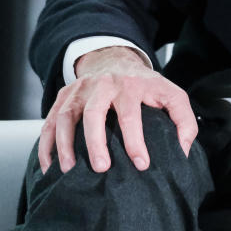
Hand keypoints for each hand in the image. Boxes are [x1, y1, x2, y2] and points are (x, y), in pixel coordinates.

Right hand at [38, 46, 197, 174]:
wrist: (115, 59)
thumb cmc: (146, 85)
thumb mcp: (172, 95)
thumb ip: (184, 121)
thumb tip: (183, 152)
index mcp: (131, 86)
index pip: (131, 115)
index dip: (136, 142)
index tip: (141, 164)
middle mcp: (103, 86)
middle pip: (94, 113)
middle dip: (96, 142)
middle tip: (101, 168)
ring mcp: (79, 91)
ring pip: (65, 117)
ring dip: (65, 145)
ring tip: (69, 170)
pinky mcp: (63, 97)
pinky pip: (48, 122)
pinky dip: (46, 145)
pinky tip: (49, 166)